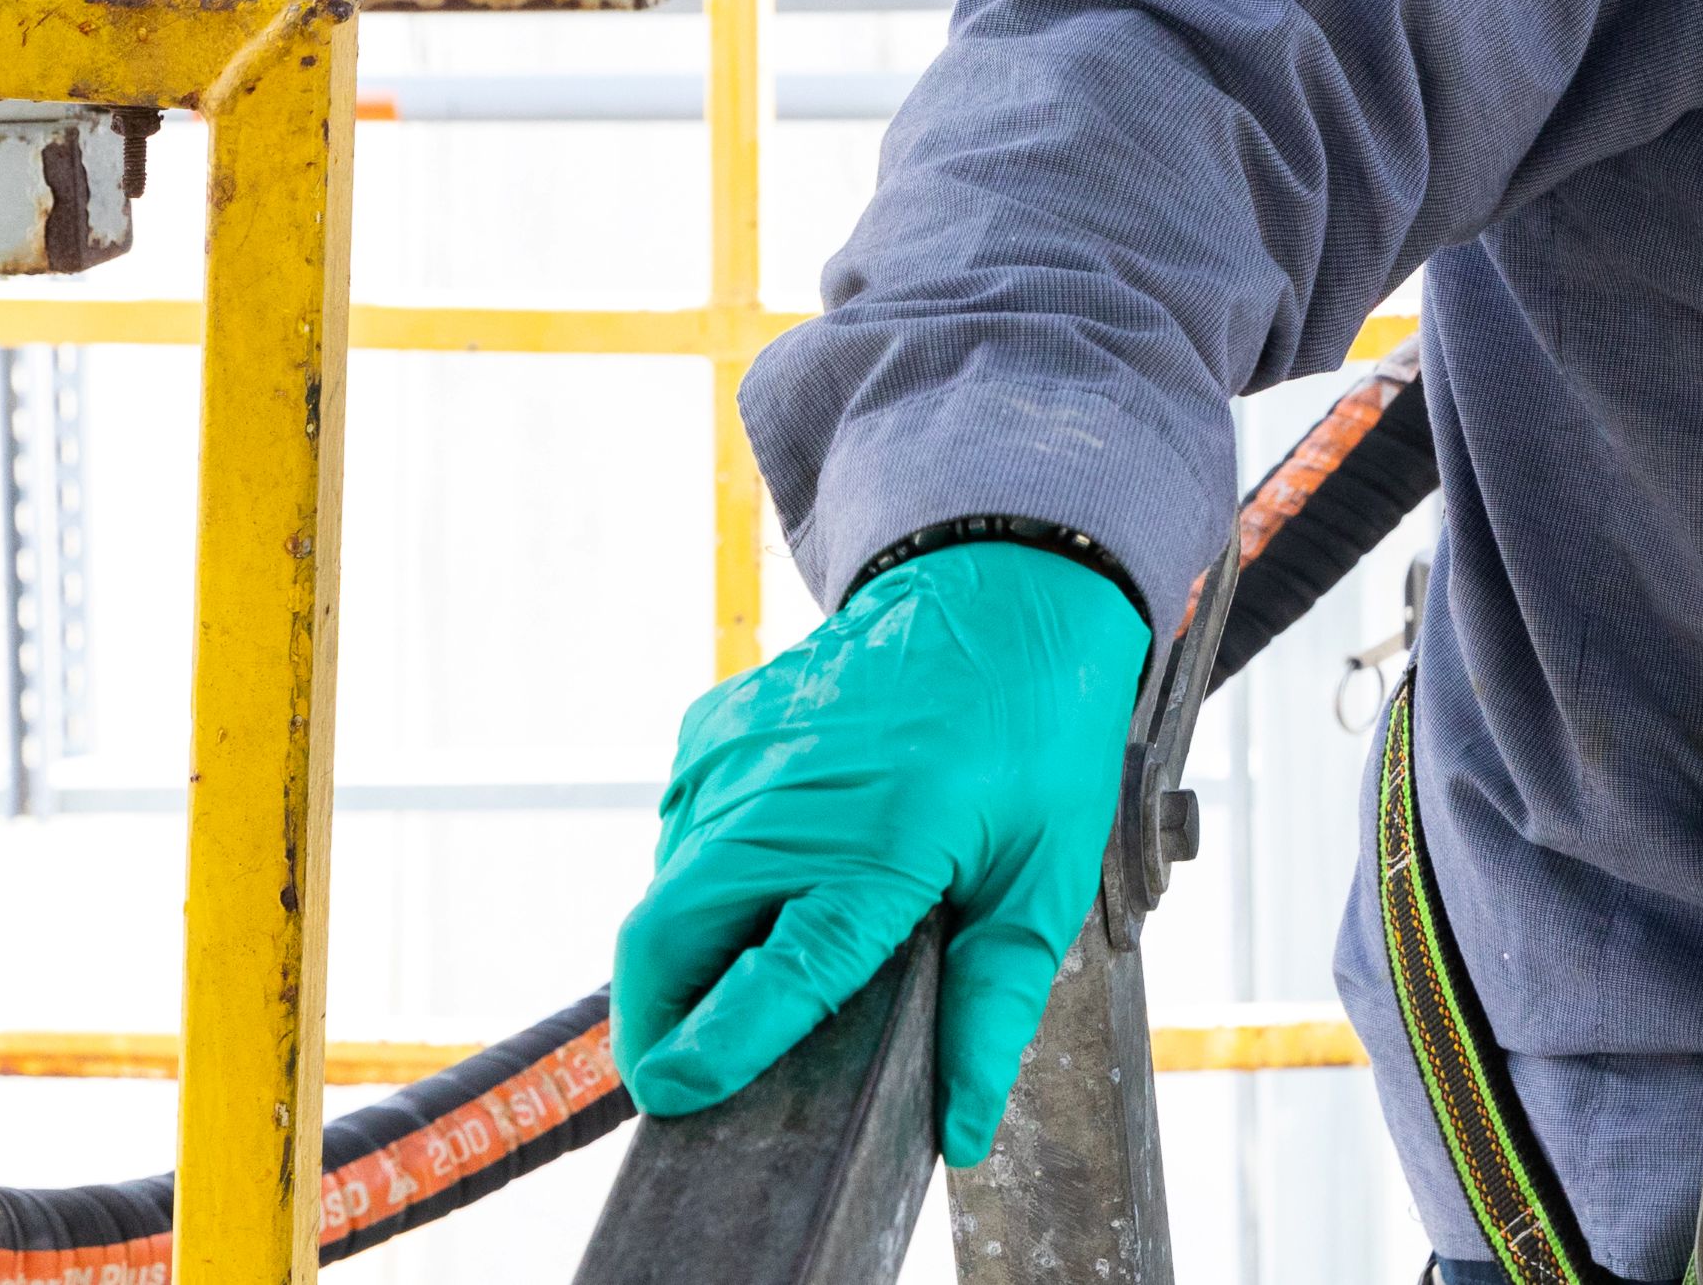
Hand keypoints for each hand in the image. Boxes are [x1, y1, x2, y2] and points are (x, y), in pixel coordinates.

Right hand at [614, 542, 1153, 1165]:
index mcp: (878, 842)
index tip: (682, 1095)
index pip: (772, 973)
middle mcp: (787, 800)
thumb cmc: (1035, 728)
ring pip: (667, 889)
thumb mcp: (1044, 872)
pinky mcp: (714, 728)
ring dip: (690, 945)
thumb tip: (964, 1121)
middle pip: (665, 940)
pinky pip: (683, 829)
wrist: (1001, 581)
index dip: (715, 1047)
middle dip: (658, 1023)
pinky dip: (707, 872)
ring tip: (759, 956)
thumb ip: (996, 1002)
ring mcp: (737, 757)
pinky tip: (776, 868)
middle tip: (687, 1073)